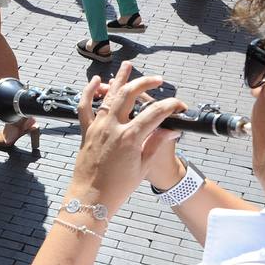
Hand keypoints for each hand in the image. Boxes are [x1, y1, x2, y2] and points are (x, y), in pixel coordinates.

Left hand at [68, 63, 186, 213]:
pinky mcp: (86, 131)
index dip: (171, 105)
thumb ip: (156, 143)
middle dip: (145, 83)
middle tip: (158, 80)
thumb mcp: (143, 166)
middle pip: (130, 94)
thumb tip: (172, 130)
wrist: (91, 198)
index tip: (180, 105)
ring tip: (128, 65)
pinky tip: (97, 81)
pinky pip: (85, 107)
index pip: (156, 112)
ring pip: (108, 95)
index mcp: (130, 137)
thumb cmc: (119, 187)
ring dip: (119, 79)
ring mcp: (97, 127)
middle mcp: (112, 127)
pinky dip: (89, 92)